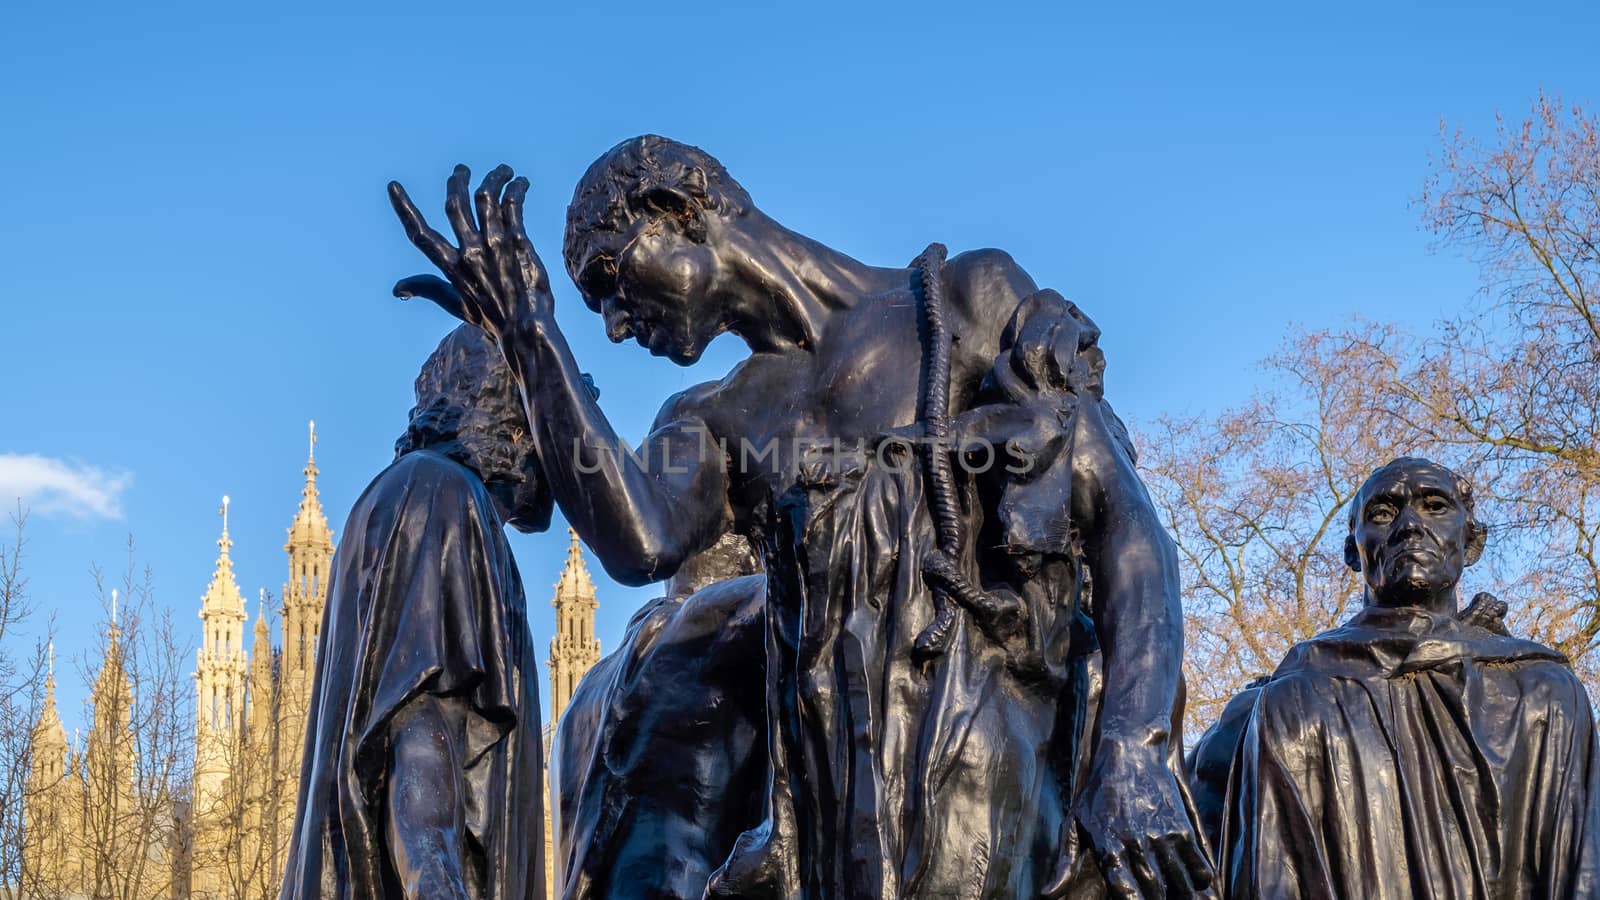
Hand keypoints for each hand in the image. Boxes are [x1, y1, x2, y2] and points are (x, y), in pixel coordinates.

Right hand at [387, 164, 553, 341]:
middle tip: (462, 169)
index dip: (404, 209)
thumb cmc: (493, 320)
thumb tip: (397, 289)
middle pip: (456, 204)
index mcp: (451, 267)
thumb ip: (429, 289)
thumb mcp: (457, 306)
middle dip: (457, 181)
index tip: (394, 186)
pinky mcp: (518, 242)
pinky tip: (521, 182)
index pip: (421, 234)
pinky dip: (515, 189)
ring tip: (502, 169)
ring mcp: (495, 245)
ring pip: (486, 198)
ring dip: (493, 178)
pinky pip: (513, 205)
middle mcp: (470, 252)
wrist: (526, 329)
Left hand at [1045, 745, 1214, 898]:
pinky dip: (1201, 881)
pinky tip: (1197, 889)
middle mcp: (1137, 843)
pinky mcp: (1182, 827)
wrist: (1130, 752)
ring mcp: (1162, 835)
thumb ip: (1064, 863)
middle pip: (1153, 891)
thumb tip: (1047, 895)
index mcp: (1108, 845)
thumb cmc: (1097, 792)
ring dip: (1181, 896)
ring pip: (1178, 882)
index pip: (1123, 890)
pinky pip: (1199, 864)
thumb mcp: (1073, 822)